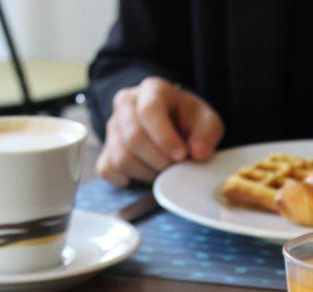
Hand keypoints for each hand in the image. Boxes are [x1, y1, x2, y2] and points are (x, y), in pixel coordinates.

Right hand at [96, 76, 223, 186]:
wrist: (173, 124)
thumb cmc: (188, 122)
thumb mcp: (207, 122)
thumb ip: (207, 135)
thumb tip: (198, 153)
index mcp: (152, 90)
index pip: (149, 110)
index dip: (165, 137)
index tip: (181, 156)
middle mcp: (125, 104)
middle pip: (132, 137)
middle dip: (158, 160)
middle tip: (174, 167)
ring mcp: (112, 127)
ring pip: (121, 157)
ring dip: (147, 173)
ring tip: (164, 171)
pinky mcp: (105, 150)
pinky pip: (108, 170)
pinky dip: (128, 180)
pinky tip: (146, 174)